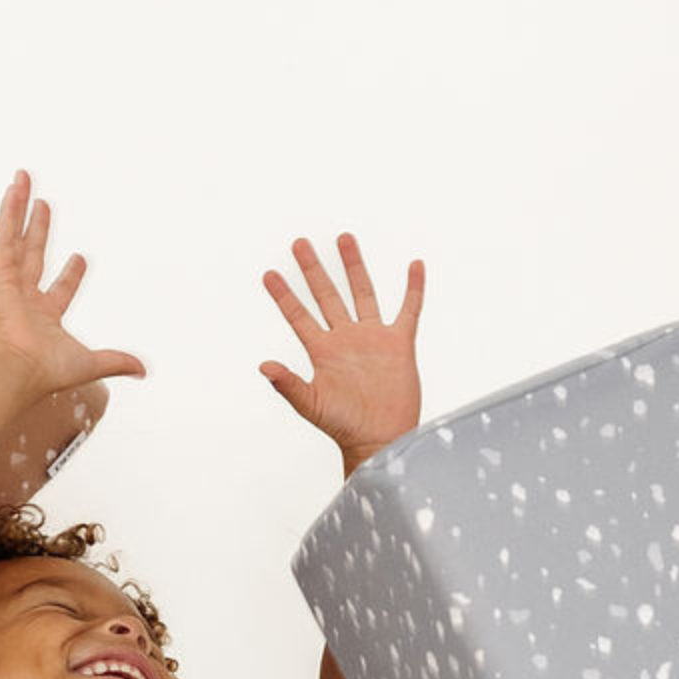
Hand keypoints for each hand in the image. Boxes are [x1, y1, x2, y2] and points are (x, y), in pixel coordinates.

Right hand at [0, 171, 145, 398]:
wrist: (20, 369)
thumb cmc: (48, 370)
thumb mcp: (91, 363)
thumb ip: (116, 361)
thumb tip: (142, 370)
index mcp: (45, 317)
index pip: (61, 289)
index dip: (72, 274)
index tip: (81, 257)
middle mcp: (25, 297)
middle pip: (34, 254)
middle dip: (39, 230)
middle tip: (44, 206)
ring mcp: (10, 283)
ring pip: (17, 237)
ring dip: (20, 208)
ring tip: (24, 181)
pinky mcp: (0, 272)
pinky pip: (6, 235)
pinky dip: (9, 212)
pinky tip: (14, 190)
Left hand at [261, 234, 423, 473]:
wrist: (380, 440)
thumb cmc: (344, 427)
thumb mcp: (311, 405)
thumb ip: (289, 384)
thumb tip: (264, 367)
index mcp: (323, 351)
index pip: (298, 315)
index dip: (283, 295)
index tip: (268, 274)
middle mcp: (346, 338)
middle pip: (327, 295)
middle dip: (313, 269)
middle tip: (299, 243)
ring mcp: (373, 338)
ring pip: (362, 293)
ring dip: (354, 266)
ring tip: (344, 239)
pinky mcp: (399, 344)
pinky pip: (408, 310)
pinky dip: (413, 288)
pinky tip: (414, 266)